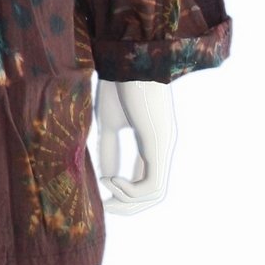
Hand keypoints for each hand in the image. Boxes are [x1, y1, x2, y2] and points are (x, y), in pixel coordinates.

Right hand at [94, 78, 177, 212]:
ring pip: (156, 194)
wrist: (126, 58)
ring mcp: (163, 146)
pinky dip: (131, 191)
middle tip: (104, 206)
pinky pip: (152, 185)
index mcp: (152, 142)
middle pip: (154, 194)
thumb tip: (107, 179)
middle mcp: (162, 147)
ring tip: (107, 186)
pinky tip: (112, 179)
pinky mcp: (158, 144)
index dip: (125, 196)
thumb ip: (109, 150)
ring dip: (128, 200)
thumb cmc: (118, 85)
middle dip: (129, 206)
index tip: (101, 198)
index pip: (147, 181)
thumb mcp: (108, 123)